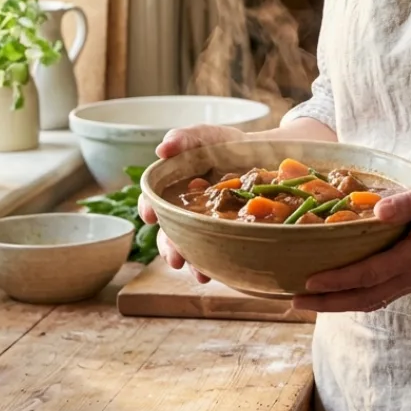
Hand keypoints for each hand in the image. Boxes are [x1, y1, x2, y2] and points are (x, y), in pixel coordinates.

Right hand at [137, 123, 246, 283]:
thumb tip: (162, 150)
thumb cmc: (224, 145)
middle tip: (175, 258)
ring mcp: (204, 225)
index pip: (153, 200)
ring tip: (199, 273)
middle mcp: (184, 212)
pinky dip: (215, 263)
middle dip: (169, 247)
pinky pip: (217, 251)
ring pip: (190, 247)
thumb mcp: (205, 137)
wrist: (262, 154)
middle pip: (169, 232)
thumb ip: (183, 139)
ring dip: (192, 262)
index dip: (149, 208)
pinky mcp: (225, 234)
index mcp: (173, 189)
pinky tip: (218, 271)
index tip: (152, 215)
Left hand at [291, 179, 410, 313]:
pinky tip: (335, 294)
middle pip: (364, 297)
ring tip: (306, 302)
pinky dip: (353, 298)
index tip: (310, 280)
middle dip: (328, 302)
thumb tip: (376, 209)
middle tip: (294, 301)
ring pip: (369, 301)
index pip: (370, 273)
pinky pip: (377, 295)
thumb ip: (406, 202)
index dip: (339, 279)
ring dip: (337, 304)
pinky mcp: (410, 279)